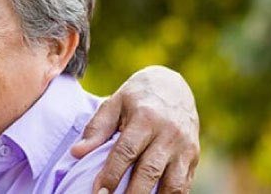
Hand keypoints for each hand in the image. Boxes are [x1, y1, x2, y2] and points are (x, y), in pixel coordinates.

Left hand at [70, 65, 199, 193]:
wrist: (174, 87)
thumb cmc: (137, 97)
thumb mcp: (114, 104)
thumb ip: (96, 128)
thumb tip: (76, 153)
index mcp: (145, 118)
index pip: (126, 151)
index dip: (112, 174)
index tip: (98, 192)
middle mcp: (168, 133)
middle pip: (149, 171)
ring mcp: (185, 147)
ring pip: (172, 184)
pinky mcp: (194, 158)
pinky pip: (184, 185)